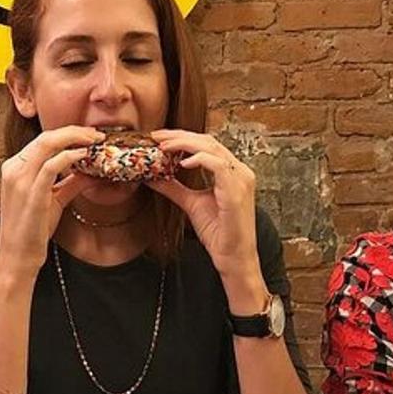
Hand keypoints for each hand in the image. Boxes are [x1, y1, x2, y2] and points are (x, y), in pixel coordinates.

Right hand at [0, 126, 100, 277]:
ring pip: (47, 143)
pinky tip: (84, 156)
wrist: (17, 256)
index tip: (89, 137)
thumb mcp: (52, 200)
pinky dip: (70, 156)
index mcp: (15, 168)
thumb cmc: (31, 230)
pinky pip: (51, 165)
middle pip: (46, 136)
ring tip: (95, 141)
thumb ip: (69, 183)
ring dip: (75, 138)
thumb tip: (90, 172)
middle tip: (97, 135)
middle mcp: (14, 169)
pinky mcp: (31, 193)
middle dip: (75, 131)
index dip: (68, 134)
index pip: (43, 141)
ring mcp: (20, 180)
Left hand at [146, 131, 263, 307]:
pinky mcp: (236, 191)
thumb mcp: (190, 204)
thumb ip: (174, 188)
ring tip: (164, 147)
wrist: (233, 257)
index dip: (182, 137)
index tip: (159, 138)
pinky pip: (218, 166)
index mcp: (231, 172)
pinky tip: (182, 163)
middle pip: (208, 141)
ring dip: (185, 144)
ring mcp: (240, 179)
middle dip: (180, 136)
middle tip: (157, 136)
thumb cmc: (219, 233)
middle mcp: (239, 171)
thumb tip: (152, 177)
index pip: (206, 144)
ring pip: (212, 148)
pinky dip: (199, 160)